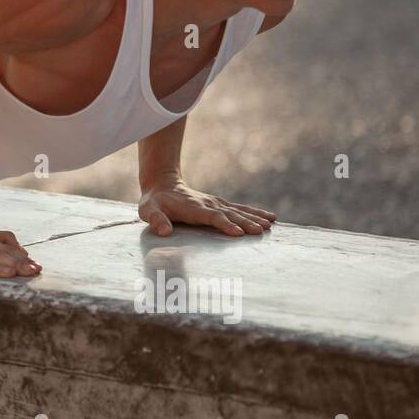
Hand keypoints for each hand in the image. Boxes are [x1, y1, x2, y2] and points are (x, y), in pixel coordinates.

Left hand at [138, 178, 275, 236]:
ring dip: (254, 217)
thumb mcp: (148, 211)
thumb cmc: (154, 202)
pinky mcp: (219, 204)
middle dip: (246, 222)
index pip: (212, 217)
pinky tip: (269, 218)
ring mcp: (215, 203)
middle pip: (230, 214)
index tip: (239, 233)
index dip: (225, 224)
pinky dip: (255, 212)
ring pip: (238, 210)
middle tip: (262, 231)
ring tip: (270, 224)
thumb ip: (156, 220)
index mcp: (193, 208)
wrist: (162, 184)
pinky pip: (240, 209)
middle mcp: (208, 204)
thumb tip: (164, 232)